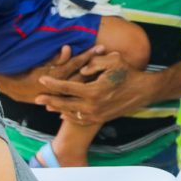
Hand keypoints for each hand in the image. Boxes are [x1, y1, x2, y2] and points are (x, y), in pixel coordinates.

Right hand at [0, 45, 103, 102]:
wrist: (12, 88)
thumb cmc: (25, 71)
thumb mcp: (39, 64)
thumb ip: (55, 59)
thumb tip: (68, 49)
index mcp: (52, 78)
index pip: (73, 65)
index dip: (86, 56)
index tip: (99, 48)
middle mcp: (58, 89)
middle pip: (81, 76)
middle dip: (95, 65)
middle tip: (109, 55)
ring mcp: (60, 96)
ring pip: (80, 86)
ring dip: (94, 75)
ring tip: (108, 64)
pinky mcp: (61, 103)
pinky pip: (78, 97)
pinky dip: (88, 90)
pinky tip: (100, 82)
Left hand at [35, 52, 154, 123]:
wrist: (143, 91)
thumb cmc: (128, 73)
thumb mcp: (113, 60)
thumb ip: (94, 62)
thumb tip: (81, 69)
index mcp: (93, 91)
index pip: (67, 87)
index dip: (53, 84)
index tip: (42, 79)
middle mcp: (93, 106)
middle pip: (65, 104)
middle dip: (50, 100)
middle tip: (36, 98)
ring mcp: (97, 114)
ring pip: (72, 113)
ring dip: (58, 109)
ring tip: (47, 106)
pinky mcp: (101, 118)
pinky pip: (82, 119)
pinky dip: (71, 117)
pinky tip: (63, 114)